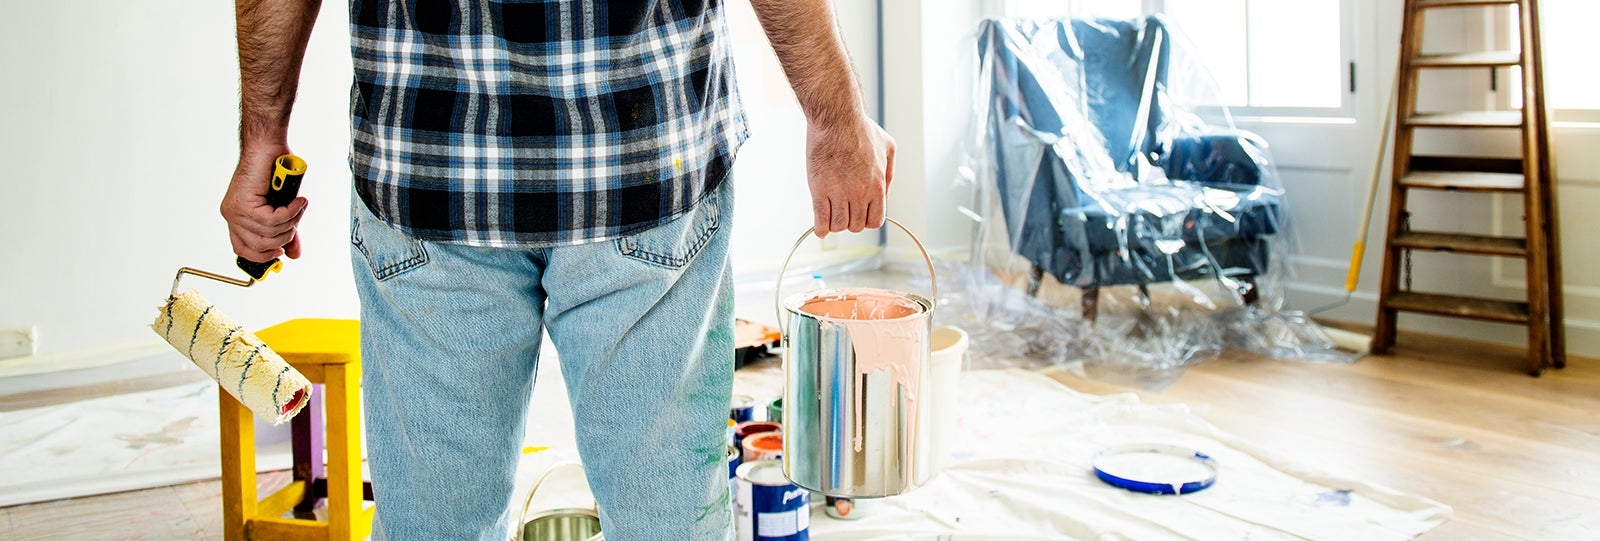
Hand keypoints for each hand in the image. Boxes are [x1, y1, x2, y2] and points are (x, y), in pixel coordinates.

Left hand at [220, 146, 308, 262]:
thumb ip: (285, 231)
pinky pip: (271, 220)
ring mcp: (235, 210)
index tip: (280, 252)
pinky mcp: (244, 203)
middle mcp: (232, 216)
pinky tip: (296, 202)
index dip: (263, 256)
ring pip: (268, 234)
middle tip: (295, 221)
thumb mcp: (282, 208)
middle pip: (258, 246)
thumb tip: (293, 253)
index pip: (243, 249)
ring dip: (290, 221)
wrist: (268, 148)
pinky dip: (289, 212)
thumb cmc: (274, 172)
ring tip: (298, 206)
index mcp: (238, 218)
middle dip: (284, 237)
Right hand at [805, 115, 894, 236]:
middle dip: (850, 221)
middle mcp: (860, 193)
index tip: (859, 213)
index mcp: (877, 185)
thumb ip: (889, 175)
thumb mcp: (888, 148)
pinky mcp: (819, 190)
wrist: (836, 118)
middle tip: (842, 210)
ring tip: (831, 213)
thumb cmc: (860, 129)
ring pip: (839, 226)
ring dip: (835, 224)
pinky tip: (820, 227)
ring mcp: (839, 193)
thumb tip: (885, 197)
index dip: (867, 220)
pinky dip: (820, 229)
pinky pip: (821, 221)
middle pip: (856, 226)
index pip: (875, 221)